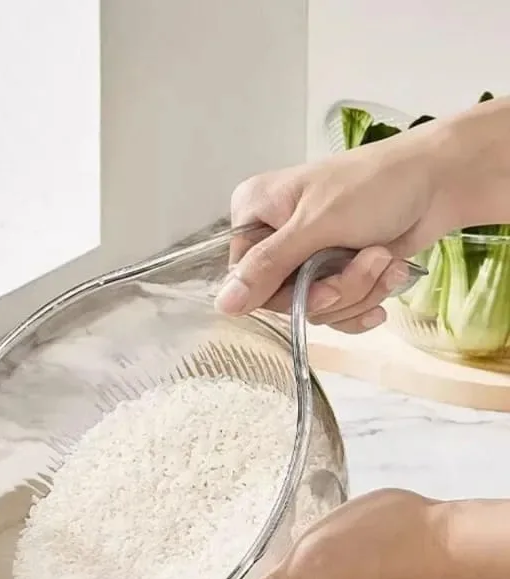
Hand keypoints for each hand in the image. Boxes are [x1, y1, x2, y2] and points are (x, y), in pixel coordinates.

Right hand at [217, 123, 456, 331]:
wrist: (441, 181)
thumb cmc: (375, 185)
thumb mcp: (315, 225)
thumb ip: (267, 267)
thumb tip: (223, 306)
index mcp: (254, 215)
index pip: (245, 279)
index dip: (282, 293)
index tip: (322, 285)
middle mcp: (274, 238)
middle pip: (283, 299)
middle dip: (333, 290)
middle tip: (368, 261)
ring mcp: (305, 258)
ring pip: (315, 308)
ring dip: (358, 291)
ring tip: (384, 257)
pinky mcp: (335, 274)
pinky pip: (337, 313)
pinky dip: (367, 300)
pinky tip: (388, 278)